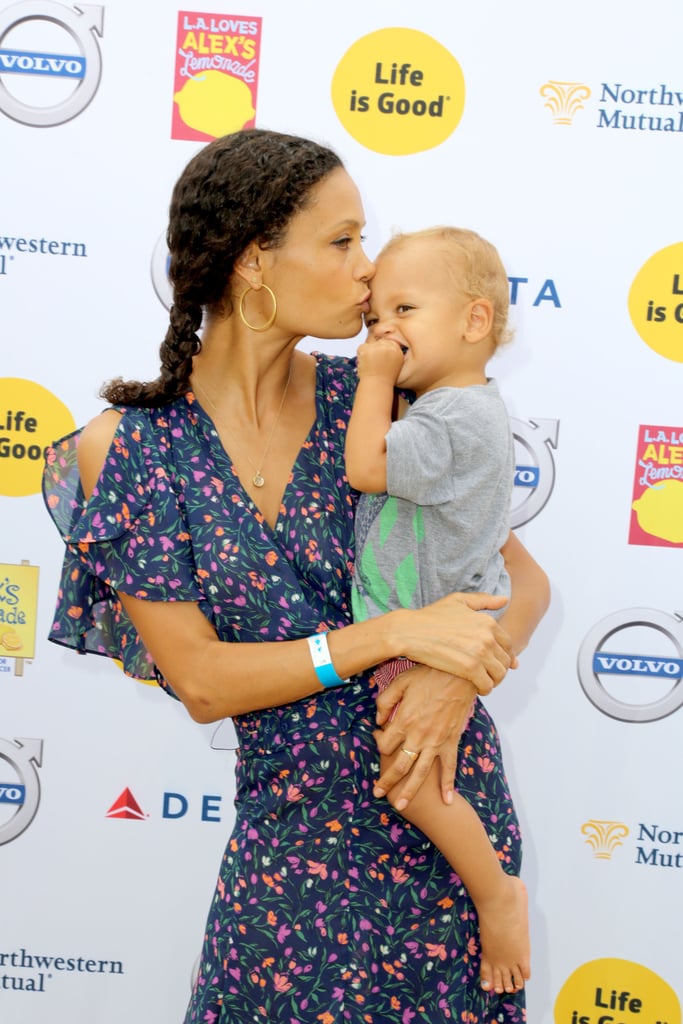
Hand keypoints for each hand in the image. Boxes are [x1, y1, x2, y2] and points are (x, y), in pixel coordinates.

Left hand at [356, 337, 403, 384]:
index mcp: (397, 350)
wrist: (377, 386)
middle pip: (379, 342)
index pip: (388, 342)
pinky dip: (361, 355)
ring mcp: (378, 348)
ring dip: (368, 353)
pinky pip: (361, 347)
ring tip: (371, 365)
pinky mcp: (368, 350)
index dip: (382, 350)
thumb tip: (383, 341)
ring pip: (370, 344)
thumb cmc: (384, 378)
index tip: (380, 359)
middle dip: (375, 350)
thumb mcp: (394, 364)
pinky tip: (365, 364)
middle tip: (374, 363)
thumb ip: (391, 351)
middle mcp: (389, 347)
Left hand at [373, 666, 475, 808]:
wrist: (459, 674)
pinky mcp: (451, 742)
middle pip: (399, 765)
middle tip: (377, 794)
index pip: (384, 744)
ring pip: (420, 773)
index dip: (379, 745)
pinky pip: (450, 768)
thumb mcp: (400, 682)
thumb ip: (385, 702)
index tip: (380, 742)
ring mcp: (436, 742)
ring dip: (410, 791)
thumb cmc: (428, 675)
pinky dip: (449, 785)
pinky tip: (447, 800)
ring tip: (401, 806)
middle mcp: (418, 736)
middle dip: (387, 781)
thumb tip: (378, 720)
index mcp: (404, 721)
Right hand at [398, 591, 513, 694]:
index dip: (505, 655)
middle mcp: (488, 637)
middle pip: (505, 661)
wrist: (410, 632)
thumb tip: (505, 599)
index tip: (497, 662)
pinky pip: (487, 685)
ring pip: (499, 675)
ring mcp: (480, 653)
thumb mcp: (458, 601)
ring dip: (493, 681)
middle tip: (488, 674)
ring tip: (483, 682)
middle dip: (499, 669)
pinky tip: (476, 688)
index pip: (508, 644)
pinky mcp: (469, 669)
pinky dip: (484, 689)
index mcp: (488, 622)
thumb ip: (484, 600)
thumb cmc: (431, 616)